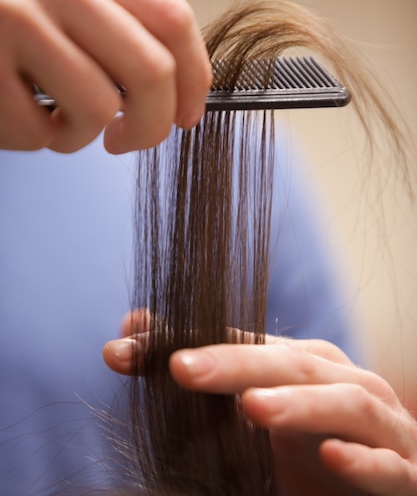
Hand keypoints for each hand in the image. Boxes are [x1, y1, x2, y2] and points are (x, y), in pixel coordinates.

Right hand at [0, 0, 210, 152]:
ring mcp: (10, 18)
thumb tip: (166, 84)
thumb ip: (103, 13)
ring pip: (96, 109)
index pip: (172, 19)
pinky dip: (33, 141)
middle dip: (153, 126)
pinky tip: (16, 117)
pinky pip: (34, 132)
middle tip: (131, 140)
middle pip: (150, 71)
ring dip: (82, 137)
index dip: (195, 79)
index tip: (189, 113)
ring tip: (58, 124)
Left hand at [104, 315, 416, 495]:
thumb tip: (125, 332)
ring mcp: (379, 423)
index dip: (190, 344)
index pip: (242, 343)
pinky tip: (332, 458)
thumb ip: (196, 372)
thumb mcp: (249, 408)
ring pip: (343, 402)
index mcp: (303, 362)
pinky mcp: (405, 470)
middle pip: (288, 362)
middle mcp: (342, 380)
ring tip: (251, 408)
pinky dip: (363, 459)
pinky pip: (389, 463)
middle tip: (179, 368)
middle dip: (234, 363)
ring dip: (298, 404)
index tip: (121, 351)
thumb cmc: (309, 442)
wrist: (379, 480)